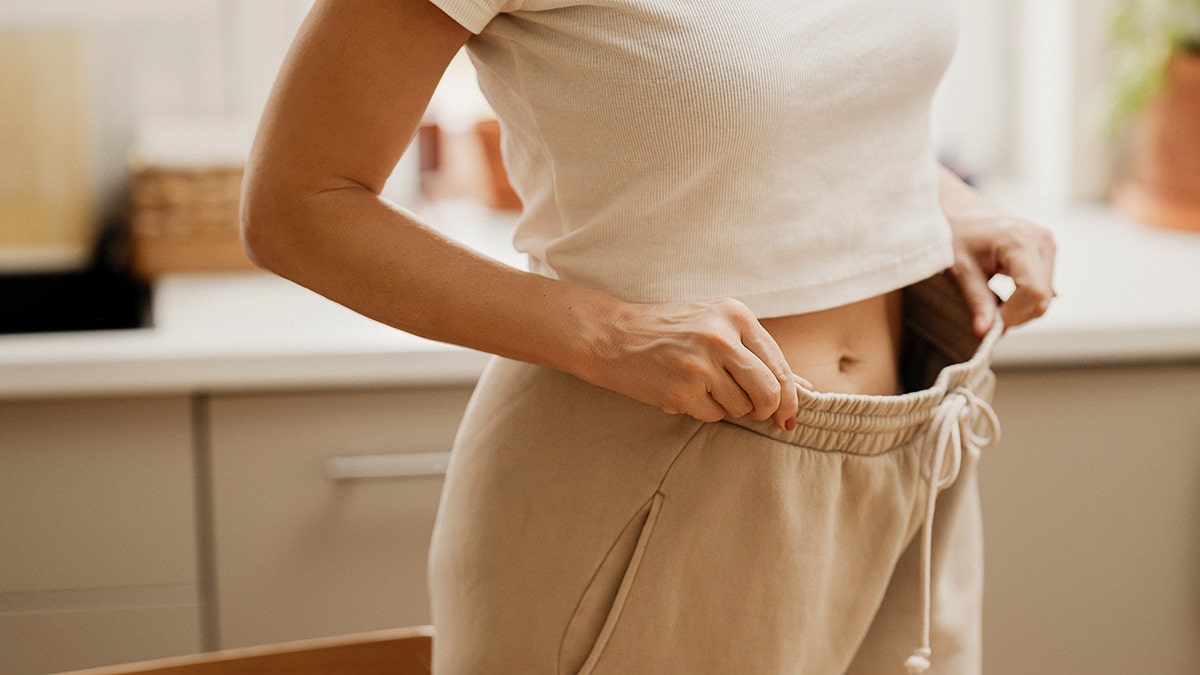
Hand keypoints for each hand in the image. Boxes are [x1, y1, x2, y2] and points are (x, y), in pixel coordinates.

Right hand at [582, 297, 801, 430]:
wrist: (612, 335)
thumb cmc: (668, 331)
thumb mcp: (716, 326)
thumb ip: (759, 355)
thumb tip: (807, 388)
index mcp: (736, 315)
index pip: (780, 365)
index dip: (791, 397)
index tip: (788, 416)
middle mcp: (722, 337)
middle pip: (770, 391)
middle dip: (767, 410)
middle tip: (757, 414)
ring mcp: (701, 364)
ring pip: (741, 407)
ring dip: (728, 407)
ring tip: (703, 387)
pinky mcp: (682, 390)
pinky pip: (713, 415)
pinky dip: (704, 411)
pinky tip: (684, 391)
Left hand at [948, 215, 1056, 336]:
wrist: (962, 212)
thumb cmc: (956, 235)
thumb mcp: (960, 269)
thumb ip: (976, 301)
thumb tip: (984, 333)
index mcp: (1019, 241)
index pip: (1033, 291)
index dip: (1015, 314)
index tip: (992, 324)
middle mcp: (1041, 241)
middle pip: (1042, 297)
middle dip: (1016, 315)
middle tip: (988, 317)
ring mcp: (1048, 245)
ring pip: (1045, 297)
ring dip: (1021, 309)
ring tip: (993, 301)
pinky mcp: (1048, 252)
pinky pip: (1044, 288)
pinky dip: (1025, 300)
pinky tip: (1005, 296)